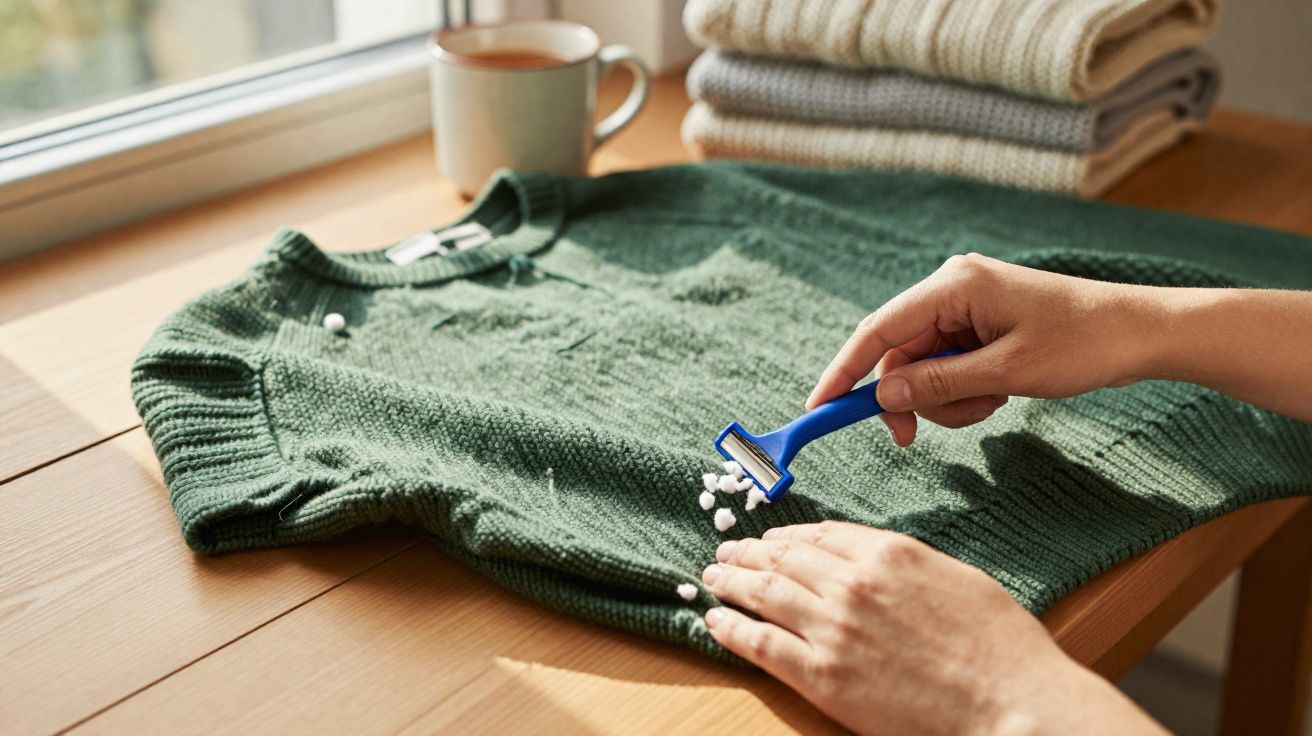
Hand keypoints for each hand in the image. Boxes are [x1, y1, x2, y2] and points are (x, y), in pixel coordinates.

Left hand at [702, 522, 1164, 735]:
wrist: (1011, 703)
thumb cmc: (1000, 647)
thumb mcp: (957, 578)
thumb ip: (907, 565)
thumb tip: (877, 562)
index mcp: (887, 553)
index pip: (820, 536)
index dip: (789, 537)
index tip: (772, 539)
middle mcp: (851, 582)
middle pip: (784, 559)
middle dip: (750, 552)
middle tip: (728, 550)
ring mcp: (831, 628)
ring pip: (764, 593)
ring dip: (731, 581)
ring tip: (713, 576)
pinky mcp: (821, 675)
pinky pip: (759, 642)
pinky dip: (731, 627)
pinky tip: (714, 620)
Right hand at [806, 253, 1162, 445]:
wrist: (1142, 333)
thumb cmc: (1082, 344)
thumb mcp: (1005, 373)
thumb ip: (938, 383)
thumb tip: (883, 396)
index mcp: (953, 286)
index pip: (878, 331)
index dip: (844, 371)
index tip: (819, 408)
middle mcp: (952, 288)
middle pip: (899, 354)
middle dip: (909, 398)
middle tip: (914, 439)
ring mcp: (967, 306)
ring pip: (923, 366)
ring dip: (945, 399)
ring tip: (990, 404)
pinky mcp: (981, 324)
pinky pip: (948, 365)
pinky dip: (963, 390)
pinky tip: (998, 394)